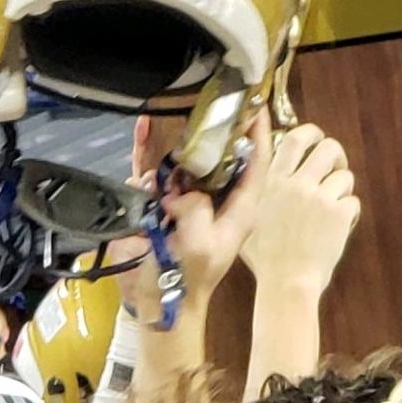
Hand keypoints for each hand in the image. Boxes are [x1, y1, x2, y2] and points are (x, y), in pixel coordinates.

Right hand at [125, 110, 271, 322]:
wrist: (157, 306)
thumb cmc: (187, 280)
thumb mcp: (199, 246)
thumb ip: (196, 211)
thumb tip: (179, 191)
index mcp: (239, 209)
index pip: (257, 163)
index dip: (260, 132)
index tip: (257, 103)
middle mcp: (215, 198)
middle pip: (221, 153)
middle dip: (217, 126)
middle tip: (212, 96)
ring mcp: (186, 199)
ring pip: (186, 156)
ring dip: (179, 136)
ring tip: (174, 110)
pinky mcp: (156, 202)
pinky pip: (152, 168)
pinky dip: (147, 149)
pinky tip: (141, 128)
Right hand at [241, 123, 361, 297]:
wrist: (287, 283)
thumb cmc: (266, 258)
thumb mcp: (251, 218)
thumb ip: (260, 192)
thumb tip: (267, 175)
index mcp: (274, 182)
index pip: (294, 139)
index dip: (310, 132)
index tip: (317, 137)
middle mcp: (297, 184)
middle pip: (328, 147)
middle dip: (336, 156)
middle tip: (334, 170)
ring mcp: (320, 198)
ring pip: (345, 175)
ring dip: (343, 190)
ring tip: (334, 208)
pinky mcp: (339, 214)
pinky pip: (353, 202)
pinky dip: (349, 214)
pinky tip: (339, 228)